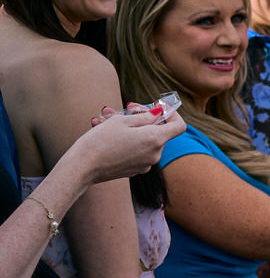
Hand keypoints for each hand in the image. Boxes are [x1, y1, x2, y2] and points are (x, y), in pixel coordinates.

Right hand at [66, 104, 183, 183]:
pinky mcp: (134, 170)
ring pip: (144, 140)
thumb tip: (159, 113)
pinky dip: (126, 140)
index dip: (172, 114)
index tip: (158, 107)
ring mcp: (145, 164)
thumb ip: (145, 116)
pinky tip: (106, 132)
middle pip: (158, 131)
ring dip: (130, 128)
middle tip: (126, 107)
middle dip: (144, 117)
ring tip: (107, 118)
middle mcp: (155, 154)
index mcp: (156, 139)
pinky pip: (136, 151)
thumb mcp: (122, 121)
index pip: (179, 126)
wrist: (82, 168)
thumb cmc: (100, 141)